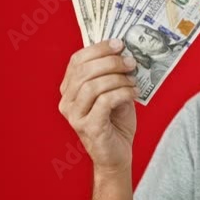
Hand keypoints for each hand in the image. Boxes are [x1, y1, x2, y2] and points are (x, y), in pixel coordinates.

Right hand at [58, 39, 138, 172]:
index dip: (98, 49)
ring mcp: (75, 116)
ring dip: (118, 79)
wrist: (117, 156)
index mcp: (69, 89)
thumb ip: (113, 75)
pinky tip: (133, 94)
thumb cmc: (116, 124)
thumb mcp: (114, 93)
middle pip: (84, 71)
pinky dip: (122, 93)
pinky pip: (105, 101)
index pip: (77, 60)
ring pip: (93, 85)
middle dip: (110, 62)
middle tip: (130, 62)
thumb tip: (124, 53)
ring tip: (133, 82)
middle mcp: (67, 102)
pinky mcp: (88, 127)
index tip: (119, 44)